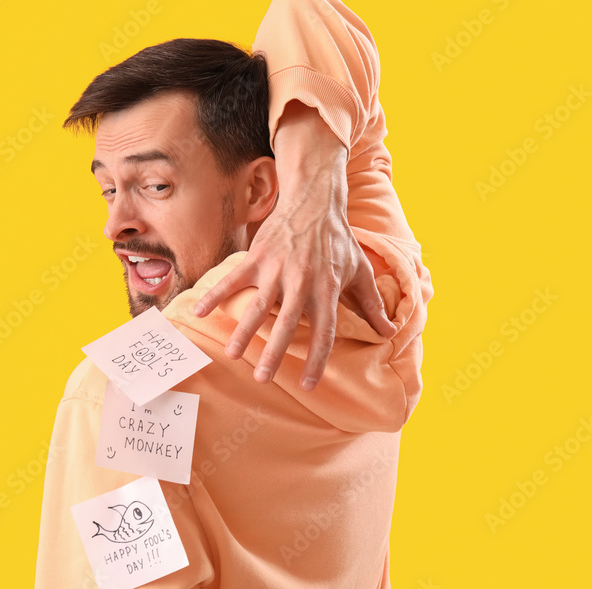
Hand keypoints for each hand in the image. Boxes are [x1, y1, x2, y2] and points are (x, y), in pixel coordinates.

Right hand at [193, 102, 395, 390]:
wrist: (315, 201)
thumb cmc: (339, 240)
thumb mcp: (361, 271)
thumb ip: (372, 305)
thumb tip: (391, 332)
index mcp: (328, 290)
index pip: (324, 331)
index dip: (317, 360)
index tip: (307, 384)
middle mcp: (302, 282)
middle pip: (288, 324)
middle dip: (274, 352)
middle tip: (262, 378)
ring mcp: (277, 269)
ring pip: (258, 306)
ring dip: (244, 331)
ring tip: (233, 354)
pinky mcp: (257, 257)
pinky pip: (233, 279)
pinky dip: (215, 294)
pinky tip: (200, 312)